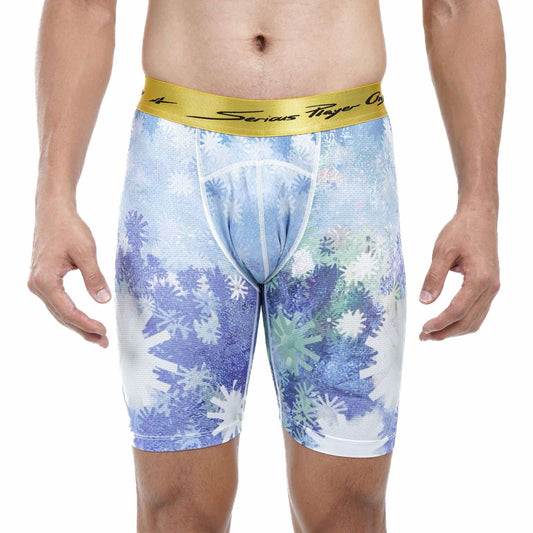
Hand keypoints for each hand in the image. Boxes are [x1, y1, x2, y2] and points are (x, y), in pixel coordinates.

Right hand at [28, 203, 110, 347]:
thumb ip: (95, 277)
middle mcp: (37, 285)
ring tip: (97, 336)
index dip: (86, 323)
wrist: (53, 211)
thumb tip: (104, 301)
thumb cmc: (68, 228)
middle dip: (83, 330)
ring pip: (59, 311)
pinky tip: (83, 320)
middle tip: (103, 343)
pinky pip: (57, 302)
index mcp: (45, 280)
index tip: (104, 331)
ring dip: (77, 324)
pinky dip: (71, 313)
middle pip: (61, 316)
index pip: (68, 311)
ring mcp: (38, 283)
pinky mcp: (43, 279)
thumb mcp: (86, 252)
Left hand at [419, 205, 499, 340]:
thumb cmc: (461, 231)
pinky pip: (478, 312)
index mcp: (480, 278)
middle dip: (445, 332)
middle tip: (423, 337)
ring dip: (454, 330)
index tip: (423, 328)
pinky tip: (446, 323)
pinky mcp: (489, 287)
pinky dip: (462, 322)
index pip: (458, 310)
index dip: (440, 322)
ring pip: (475, 320)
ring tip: (432, 334)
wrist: (479, 217)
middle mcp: (491, 287)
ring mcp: (492, 288)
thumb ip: (434, 277)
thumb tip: (425, 302)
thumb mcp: (442, 252)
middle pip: (468, 321)